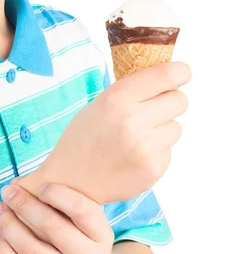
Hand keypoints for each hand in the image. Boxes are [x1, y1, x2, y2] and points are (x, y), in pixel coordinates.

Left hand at [0, 182, 113, 253]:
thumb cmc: (76, 228)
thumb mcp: (84, 216)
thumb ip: (64, 197)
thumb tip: (22, 181)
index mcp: (100, 235)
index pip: (81, 209)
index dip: (58, 194)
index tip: (40, 185)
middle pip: (53, 227)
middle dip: (24, 204)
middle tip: (6, 190)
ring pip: (32, 250)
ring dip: (9, 225)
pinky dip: (5, 250)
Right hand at [35, 61, 190, 203]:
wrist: (71, 180)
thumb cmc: (85, 137)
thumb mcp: (101, 102)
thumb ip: (134, 91)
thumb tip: (171, 80)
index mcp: (117, 97)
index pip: (165, 76)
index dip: (180, 72)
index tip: (182, 73)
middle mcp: (132, 120)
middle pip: (179, 100)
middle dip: (170, 101)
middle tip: (154, 108)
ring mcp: (144, 147)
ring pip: (176, 126)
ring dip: (163, 128)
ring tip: (138, 136)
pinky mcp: (152, 169)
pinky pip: (169, 150)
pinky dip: (157, 150)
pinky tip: (135, 154)